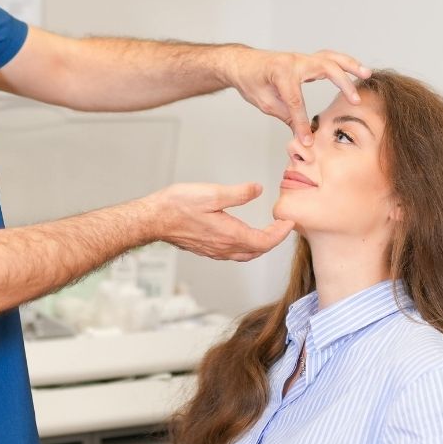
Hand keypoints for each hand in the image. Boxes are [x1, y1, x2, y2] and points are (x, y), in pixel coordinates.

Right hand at [149, 182, 293, 260]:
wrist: (153, 218)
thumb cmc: (178, 205)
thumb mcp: (212, 193)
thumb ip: (239, 193)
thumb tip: (258, 189)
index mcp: (230, 235)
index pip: (265, 242)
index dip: (280, 233)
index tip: (289, 222)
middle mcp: (224, 247)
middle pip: (257, 251)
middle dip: (273, 239)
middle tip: (282, 226)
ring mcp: (214, 250)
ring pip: (245, 254)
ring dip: (260, 244)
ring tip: (268, 231)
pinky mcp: (205, 249)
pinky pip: (232, 253)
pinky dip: (245, 245)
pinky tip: (242, 235)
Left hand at [223, 48, 371, 144]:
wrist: (242, 64)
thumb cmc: (250, 82)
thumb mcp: (265, 103)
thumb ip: (288, 116)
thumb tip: (305, 135)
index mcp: (281, 73)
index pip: (296, 100)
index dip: (302, 122)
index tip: (309, 139)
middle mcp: (294, 61)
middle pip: (325, 68)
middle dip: (342, 84)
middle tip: (356, 100)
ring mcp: (300, 58)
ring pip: (330, 58)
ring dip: (350, 66)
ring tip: (366, 75)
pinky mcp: (304, 60)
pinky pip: (327, 59)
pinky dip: (343, 63)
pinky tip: (355, 71)